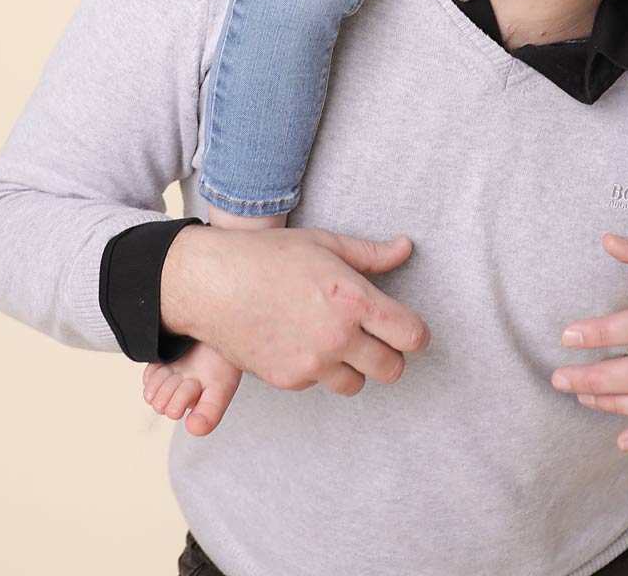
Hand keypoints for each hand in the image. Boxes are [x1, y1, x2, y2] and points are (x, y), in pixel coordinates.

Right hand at [159, 225, 429, 395]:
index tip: (411, 332)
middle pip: (391, 369)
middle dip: (391, 356)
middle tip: (379, 340)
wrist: (211, 284)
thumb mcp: (326, 244)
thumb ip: (371, 254)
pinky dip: (318, 370)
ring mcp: (311, 364)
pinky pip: (319, 384)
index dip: (417, 335)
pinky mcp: (286, 380)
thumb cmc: (269, 257)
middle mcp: (338, 338)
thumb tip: (405, 247)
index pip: (410, 335)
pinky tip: (305, 344)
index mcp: (355, 301)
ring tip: (341, 344)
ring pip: (356, 384)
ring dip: (355, 368)